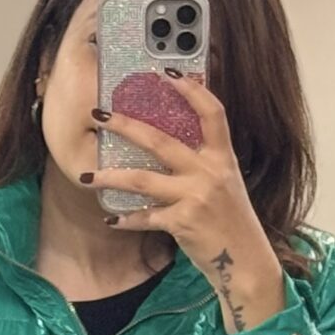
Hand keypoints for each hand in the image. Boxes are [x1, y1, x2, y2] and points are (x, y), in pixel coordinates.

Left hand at [87, 76, 286, 334]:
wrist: (246, 261)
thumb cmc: (232, 221)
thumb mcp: (227, 183)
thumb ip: (206, 160)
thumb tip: (174, 139)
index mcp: (223, 158)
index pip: (212, 113)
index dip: (191, 90)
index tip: (167, 72)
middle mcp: (210, 173)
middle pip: (161, 140)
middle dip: (126, 125)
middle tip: (99, 114)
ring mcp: (195, 198)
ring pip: (143, 180)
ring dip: (111, 177)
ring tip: (88, 176)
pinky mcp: (182, 223)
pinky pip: (145, 217)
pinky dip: (127, 218)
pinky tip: (111, 217)